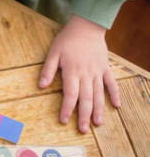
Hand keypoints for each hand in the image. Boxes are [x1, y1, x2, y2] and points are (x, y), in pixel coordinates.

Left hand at [38, 14, 120, 132]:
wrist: (87, 26)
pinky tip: (116, 106)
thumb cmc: (68, 39)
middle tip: (82, 130)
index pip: (70, 94)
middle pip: (85, 98)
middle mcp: (86, 74)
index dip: (66, 108)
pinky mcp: (105, 68)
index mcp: (72, 71)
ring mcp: (97, 72)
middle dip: (83, 115)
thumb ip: (47, 70)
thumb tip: (40, 86)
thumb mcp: (53, 52)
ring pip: (99, 94)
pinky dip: (115, 94)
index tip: (63, 120)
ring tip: (97, 124)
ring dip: (98, 110)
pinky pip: (111, 83)